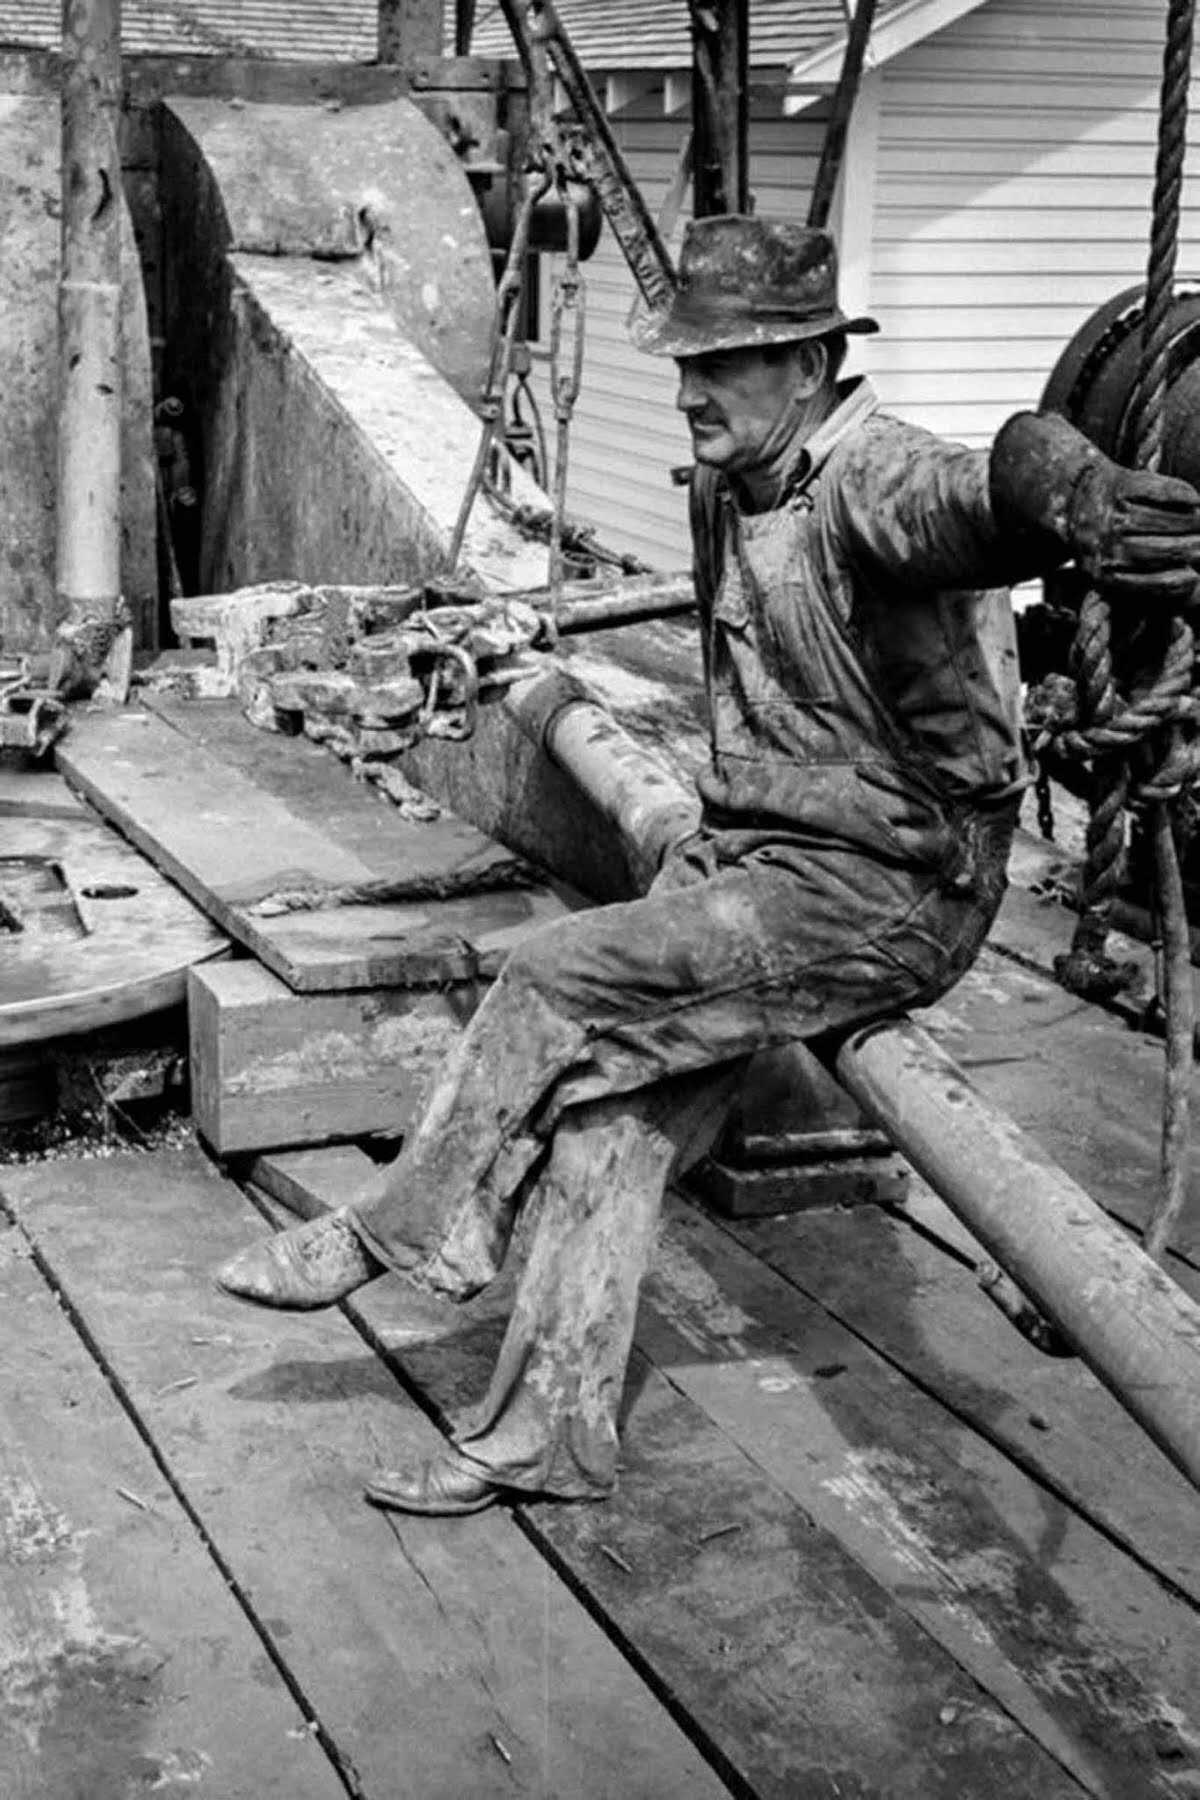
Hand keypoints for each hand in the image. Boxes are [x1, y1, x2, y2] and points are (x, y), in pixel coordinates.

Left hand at [1070, 461, 1199, 602]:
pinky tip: (1194, 501)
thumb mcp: (1110, 569)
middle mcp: (1107, 544)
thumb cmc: (1101, 540)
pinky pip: (1157, 491)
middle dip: (1191, 548)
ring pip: (1162, 521)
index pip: (1152, 584)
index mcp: (1105, 573)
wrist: (1072, 499)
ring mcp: (1112, 514)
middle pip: (1161, 551)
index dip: (1182, 581)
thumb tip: (1191, 583)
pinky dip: (1180, 495)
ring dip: (1190, 521)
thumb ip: (1143, 581)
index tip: (1194, 576)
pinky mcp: (1119, 486)